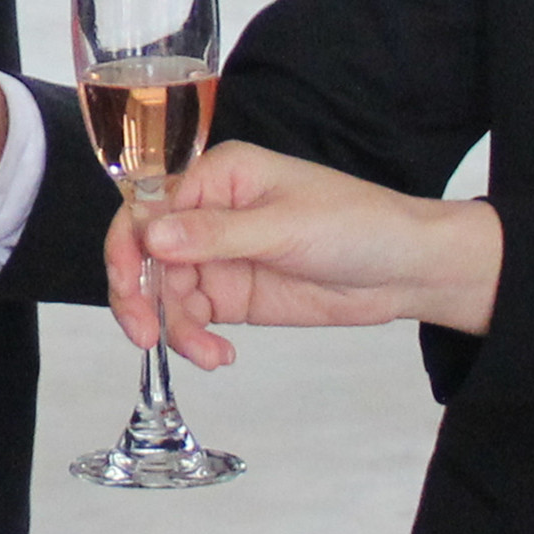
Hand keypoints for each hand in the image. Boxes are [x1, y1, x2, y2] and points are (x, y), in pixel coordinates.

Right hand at [107, 142, 505, 369]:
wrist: (405, 270)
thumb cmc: (357, 224)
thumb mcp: (285, 227)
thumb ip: (215, 235)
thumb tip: (152, 238)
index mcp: (216, 177)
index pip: (147, 208)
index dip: (128, 248)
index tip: (129, 288)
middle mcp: (207, 214)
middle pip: (145, 256)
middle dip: (140, 298)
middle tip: (145, 336)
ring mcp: (217, 257)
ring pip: (165, 295)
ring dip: (174, 329)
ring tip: (208, 355)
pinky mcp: (231, 296)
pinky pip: (192, 319)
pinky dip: (196, 342)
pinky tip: (220, 356)